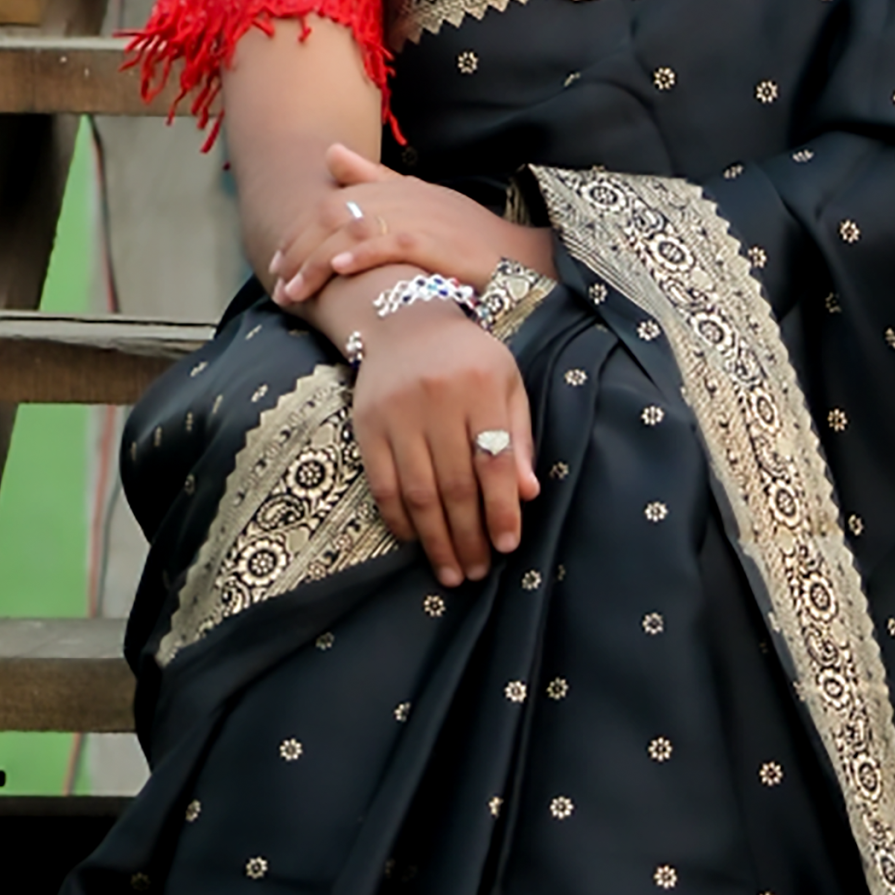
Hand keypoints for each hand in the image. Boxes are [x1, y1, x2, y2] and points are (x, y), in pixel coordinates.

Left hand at [270, 143, 552, 308]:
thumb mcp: (418, 203)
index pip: (332, 202)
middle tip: (279, 284)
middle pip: (336, 215)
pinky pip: (392, 244)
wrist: (521, 259)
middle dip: (300, 250)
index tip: (278, 262)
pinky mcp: (439, 242)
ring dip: (318, 261)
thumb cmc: (467, 238)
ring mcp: (422, 218)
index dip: (300, 231)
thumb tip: (330, 152)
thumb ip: (374, 178)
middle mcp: (405, 196)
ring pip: (355, 231)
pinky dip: (362, 255)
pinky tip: (339, 269)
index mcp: (396, 187)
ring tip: (295, 289)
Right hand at [352, 298, 539, 585]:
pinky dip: (399, 519)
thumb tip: (527, 494)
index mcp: (481, 386)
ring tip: (451, 572)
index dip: (502, 509)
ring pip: (419, 492)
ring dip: (435, 540)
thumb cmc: (468, 358)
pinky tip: (415, 542)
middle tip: (479, 571)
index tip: (508, 545)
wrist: (404, 322)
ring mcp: (397, 413)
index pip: (495, 460)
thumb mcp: (506, 383)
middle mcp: (437, 400)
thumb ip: (519, 436)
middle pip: (456, 484)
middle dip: (469, 536)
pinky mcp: (366, 425)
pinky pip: (383, 484)